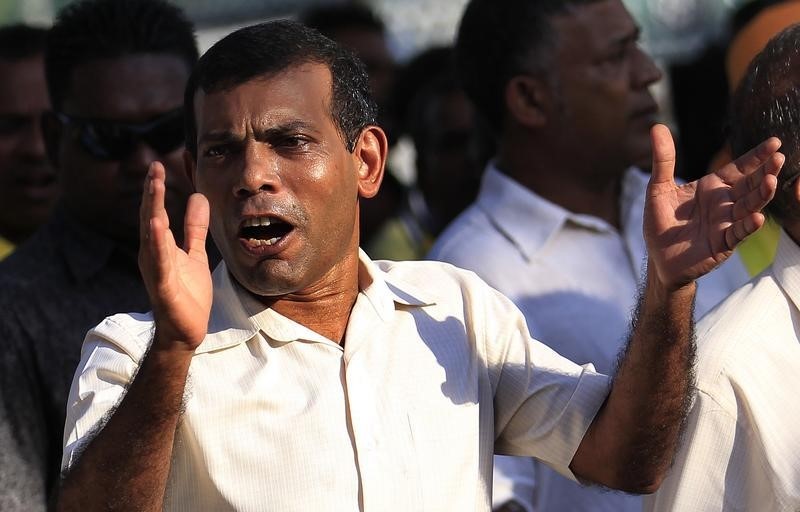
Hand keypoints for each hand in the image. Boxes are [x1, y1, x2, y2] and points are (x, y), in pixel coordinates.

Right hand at [138, 161, 211, 349]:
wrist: (187, 330)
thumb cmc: (187, 293)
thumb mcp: (195, 253)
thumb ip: (194, 227)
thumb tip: (197, 197)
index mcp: (159, 246)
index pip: (156, 212)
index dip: (156, 190)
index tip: (159, 165)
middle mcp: (152, 255)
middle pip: (150, 218)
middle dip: (152, 193)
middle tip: (154, 167)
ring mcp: (156, 270)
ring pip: (152, 236)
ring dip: (153, 210)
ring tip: (154, 187)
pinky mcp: (164, 286)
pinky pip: (160, 262)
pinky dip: (158, 243)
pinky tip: (157, 226)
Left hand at [644, 124, 783, 288]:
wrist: (658, 258)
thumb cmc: (660, 223)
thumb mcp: (658, 188)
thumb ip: (663, 160)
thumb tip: (657, 126)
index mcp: (712, 187)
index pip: (739, 168)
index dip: (756, 156)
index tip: (775, 142)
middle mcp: (724, 203)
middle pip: (750, 185)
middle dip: (764, 172)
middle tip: (778, 158)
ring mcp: (726, 223)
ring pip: (748, 207)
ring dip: (761, 196)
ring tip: (771, 182)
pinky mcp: (723, 243)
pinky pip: (738, 233)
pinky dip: (747, 226)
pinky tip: (757, 217)